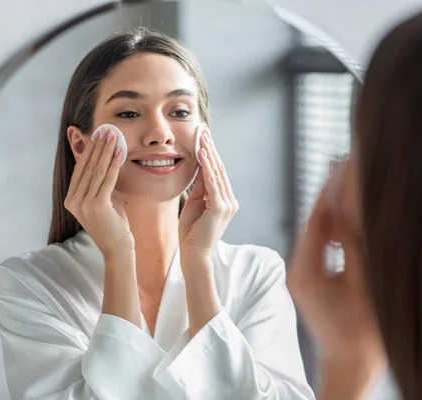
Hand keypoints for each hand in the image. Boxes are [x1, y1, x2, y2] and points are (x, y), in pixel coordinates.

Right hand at [64, 128, 133, 259]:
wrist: (118, 248)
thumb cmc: (115, 225)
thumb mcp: (105, 200)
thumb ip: (102, 184)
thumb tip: (107, 161)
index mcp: (72, 199)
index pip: (80, 170)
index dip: (88, 151)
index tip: (96, 135)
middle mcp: (74, 201)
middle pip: (87, 167)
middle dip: (97, 147)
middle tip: (105, 130)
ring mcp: (83, 204)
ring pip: (97, 171)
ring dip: (106, 151)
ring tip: (113, 137)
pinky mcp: (97, 206)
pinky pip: (107, 179)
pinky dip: (114, 164)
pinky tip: (119, 153)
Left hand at [179, 125, 238, 264]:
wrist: (194, 255)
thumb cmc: (191, 234)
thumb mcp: (195, 205)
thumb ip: (200, 188)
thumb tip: (200, 168)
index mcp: (224, 201)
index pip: (217, 173)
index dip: (210, 154)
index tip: (202, 138)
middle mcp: (229, 201)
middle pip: (218, 169)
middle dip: (210, 148)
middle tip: (203, 130)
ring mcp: (227, 204)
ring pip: (216, 173)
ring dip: (208, 153)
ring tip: (202, 136)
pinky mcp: (220, 207)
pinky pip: (212, 182)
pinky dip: (207, 166)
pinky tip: (202, 153)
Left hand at [286, 166, 385, 389]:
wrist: (351, 363)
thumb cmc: (361, 332)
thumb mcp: (362, 283)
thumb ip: (353, 245)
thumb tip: (346, 208)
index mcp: (305, 271)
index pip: (316, 220)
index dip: (330, 190)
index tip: (339, 163)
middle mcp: (297, 269)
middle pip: (314, 221)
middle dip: (330, 192)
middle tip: (341, 161)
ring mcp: (302, 273)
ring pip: (317, 231)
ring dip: (331, 206)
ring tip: (344, 176)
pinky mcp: (310, 276)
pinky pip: (320, 243)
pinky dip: (333, 226)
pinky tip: (344, 208)